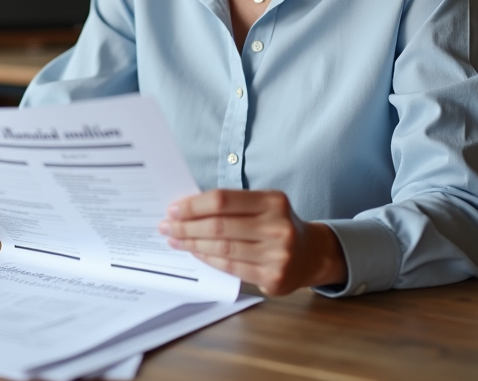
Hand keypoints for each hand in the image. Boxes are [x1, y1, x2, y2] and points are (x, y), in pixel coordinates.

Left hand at [158, 189, 346, 295]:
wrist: (311, 254)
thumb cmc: (276, 225)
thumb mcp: (262, 205)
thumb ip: (231, 205)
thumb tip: (186, 208)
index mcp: (273, 201)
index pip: (223, 200)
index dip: (194, 205)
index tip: (173, 208)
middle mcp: (277, 227)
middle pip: (219, 226)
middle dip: (187, 226)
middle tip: (167, 226)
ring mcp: (277, 254)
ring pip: (222, 249)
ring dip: (192, 244)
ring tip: (175, 239)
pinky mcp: (273, 277)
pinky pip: (231, 268)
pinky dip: (208, 259)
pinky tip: (195, 252)